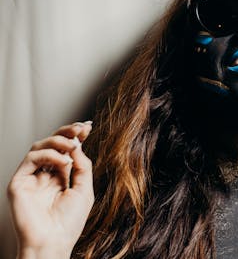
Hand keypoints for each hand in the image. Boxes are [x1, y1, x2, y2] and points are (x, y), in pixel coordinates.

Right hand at [7, 122, 93, 258]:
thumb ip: (82, 165)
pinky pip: (31, 158)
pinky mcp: (19, 182)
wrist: (54, 241)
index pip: (66, 150)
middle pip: (53, 145)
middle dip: (67, 132)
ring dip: (59, 141)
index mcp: (60, 177)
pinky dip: (49, 155)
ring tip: (73, 144)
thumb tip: (78, 143)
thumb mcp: (84, 189)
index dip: (76, 136)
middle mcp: (45, 175)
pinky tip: (63, 161)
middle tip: (80, 128)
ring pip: (40, 146)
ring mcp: (32, 178)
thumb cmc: (69, 222)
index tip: (88, 126)